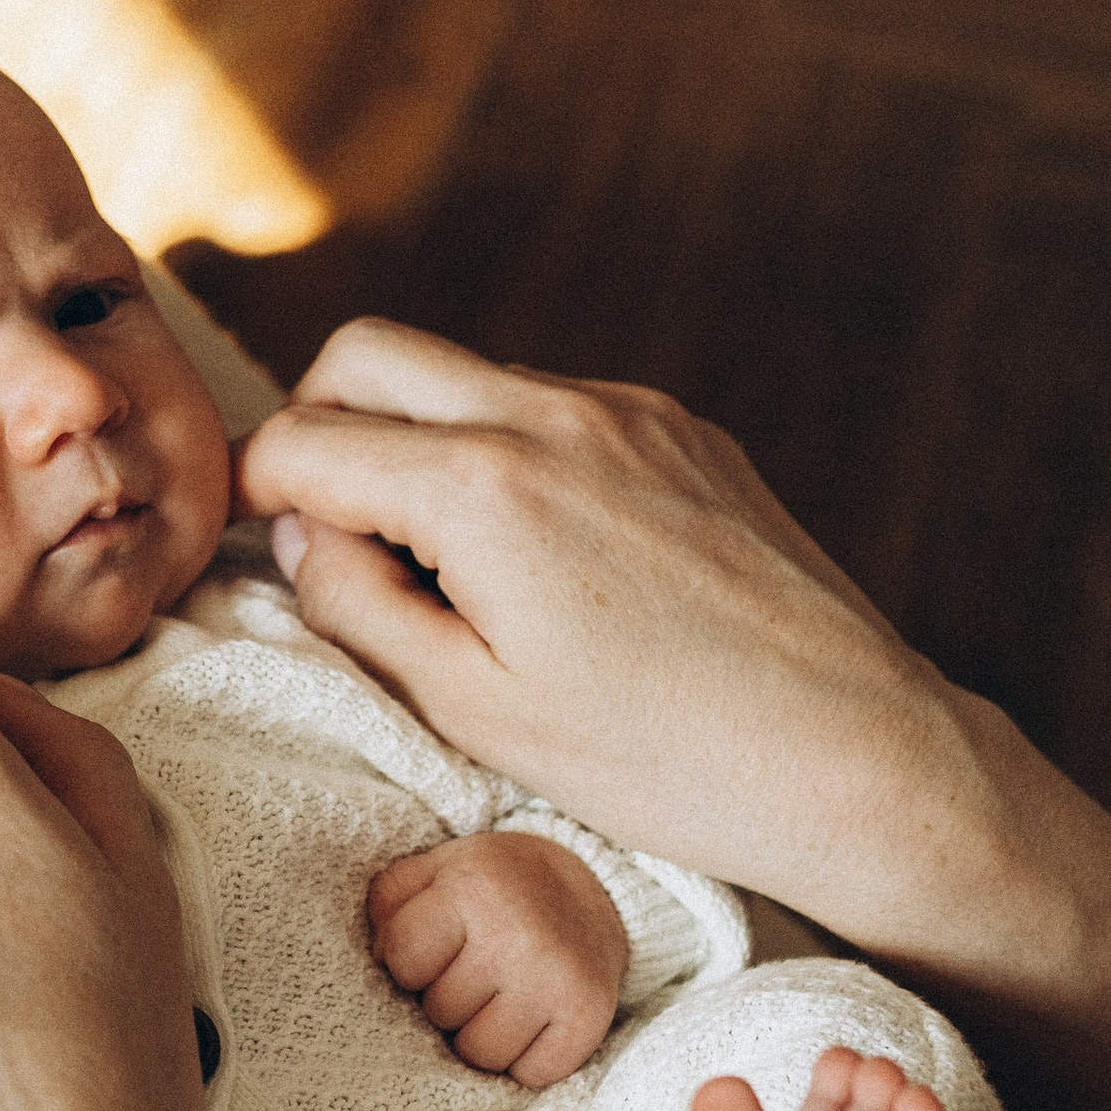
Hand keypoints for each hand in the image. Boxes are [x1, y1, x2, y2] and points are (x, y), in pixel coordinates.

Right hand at [238, 320, 974, 951]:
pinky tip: (546, 559)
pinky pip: (557, 405)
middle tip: (327, 521)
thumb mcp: (475, 709)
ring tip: (450, 565)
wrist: (854, 752)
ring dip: (422, 437)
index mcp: (482, 486)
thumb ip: (359, 607)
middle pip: (367, 351)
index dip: (256, 493)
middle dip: (317, 420)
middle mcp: (551, 414)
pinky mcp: (685, 429)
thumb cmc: (667, 758)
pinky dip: (512, 452)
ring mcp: (628, 410)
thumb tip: (306, 536)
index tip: (260, 544)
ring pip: (468, 374)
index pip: (304, 438)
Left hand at [369, 832, 624, 1087]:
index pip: (404, 959)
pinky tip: (530, 1023)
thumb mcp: (438, 868)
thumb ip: (391, 901)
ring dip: (480, 1036)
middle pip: (441, 1012)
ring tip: (496, 1001)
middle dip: (446, 999)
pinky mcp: (589, 1016)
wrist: (593, 886)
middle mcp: (518, 934)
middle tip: (472, 974)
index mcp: (474, 886)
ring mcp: (556, 979)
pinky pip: (531, 1075)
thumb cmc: (497, 886)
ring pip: (481, 1054)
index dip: (410, 964)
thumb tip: (377, 960)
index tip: (434, 952)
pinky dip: (524, 1060)